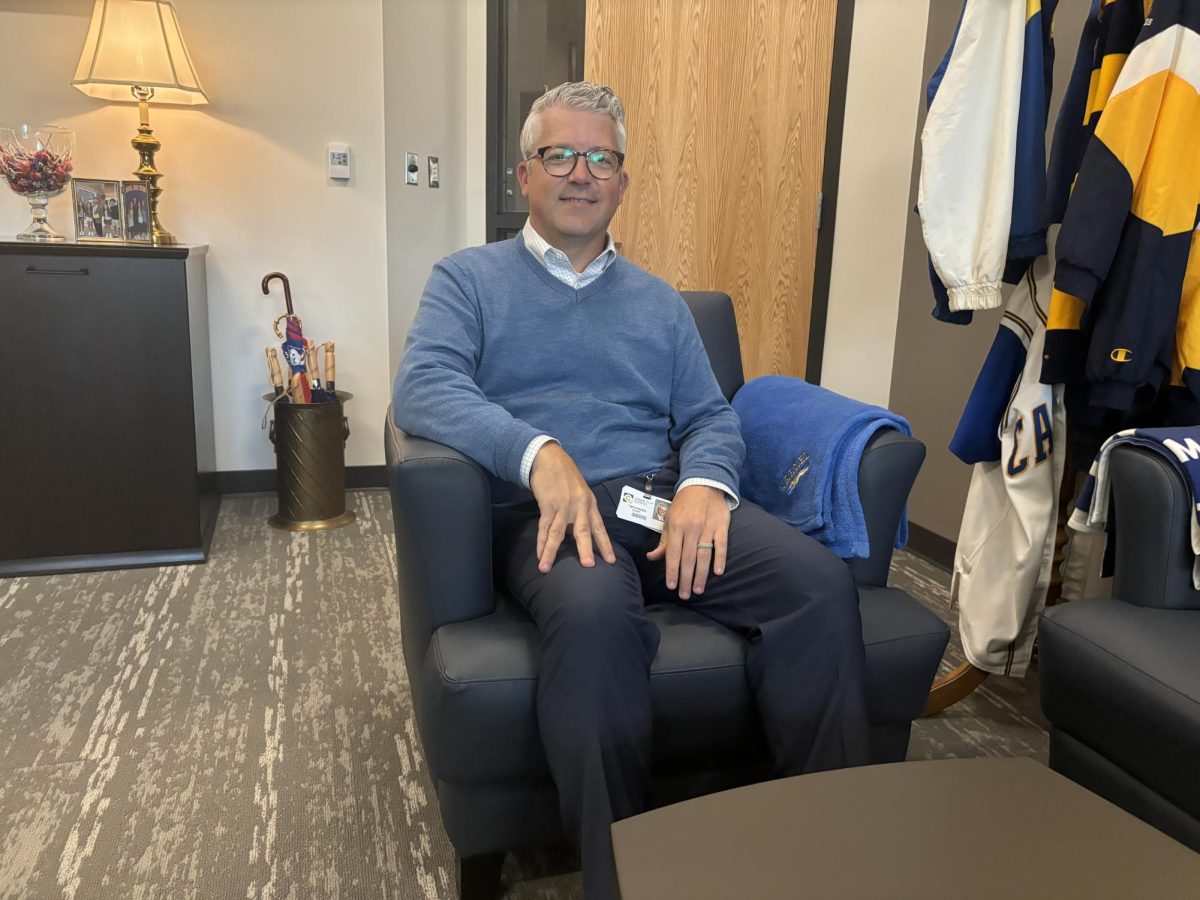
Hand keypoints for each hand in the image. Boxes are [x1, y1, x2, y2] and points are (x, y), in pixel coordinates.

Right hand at [529, 443, 616, 572]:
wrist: (548, 458)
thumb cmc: (564, 476)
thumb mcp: (580, 492)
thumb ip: (580, 512)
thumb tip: (576, 534)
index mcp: (590, 503)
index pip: (599, 527)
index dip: (605, 544)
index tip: (611, 560)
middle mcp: (579, 505)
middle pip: (583, 531)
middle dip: (586, 550)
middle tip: (589, 566)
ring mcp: (563, 505)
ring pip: (558, 533)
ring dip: (551, 552)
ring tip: (546, 567)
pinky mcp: (548, 504)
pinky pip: (544, 526)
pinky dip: (540, 541)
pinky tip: (539, 554)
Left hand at [646, 484, 729, 599]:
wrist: (704, 483)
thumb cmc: (684, 504)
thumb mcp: (669, 518)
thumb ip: (663, 540)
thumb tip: (652, 557)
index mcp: (676, 526)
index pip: (672, 553)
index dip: (671, 571)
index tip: (670, 586)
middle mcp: (691, 528)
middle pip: (688, 558)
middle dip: (685, 579)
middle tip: (685, 595)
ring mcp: (707, 527)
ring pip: (703, 555)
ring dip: (701, 574)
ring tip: (698, 589)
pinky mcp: (721, 526)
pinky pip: (721, 545)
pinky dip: (720, 558)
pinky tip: (718, 572)